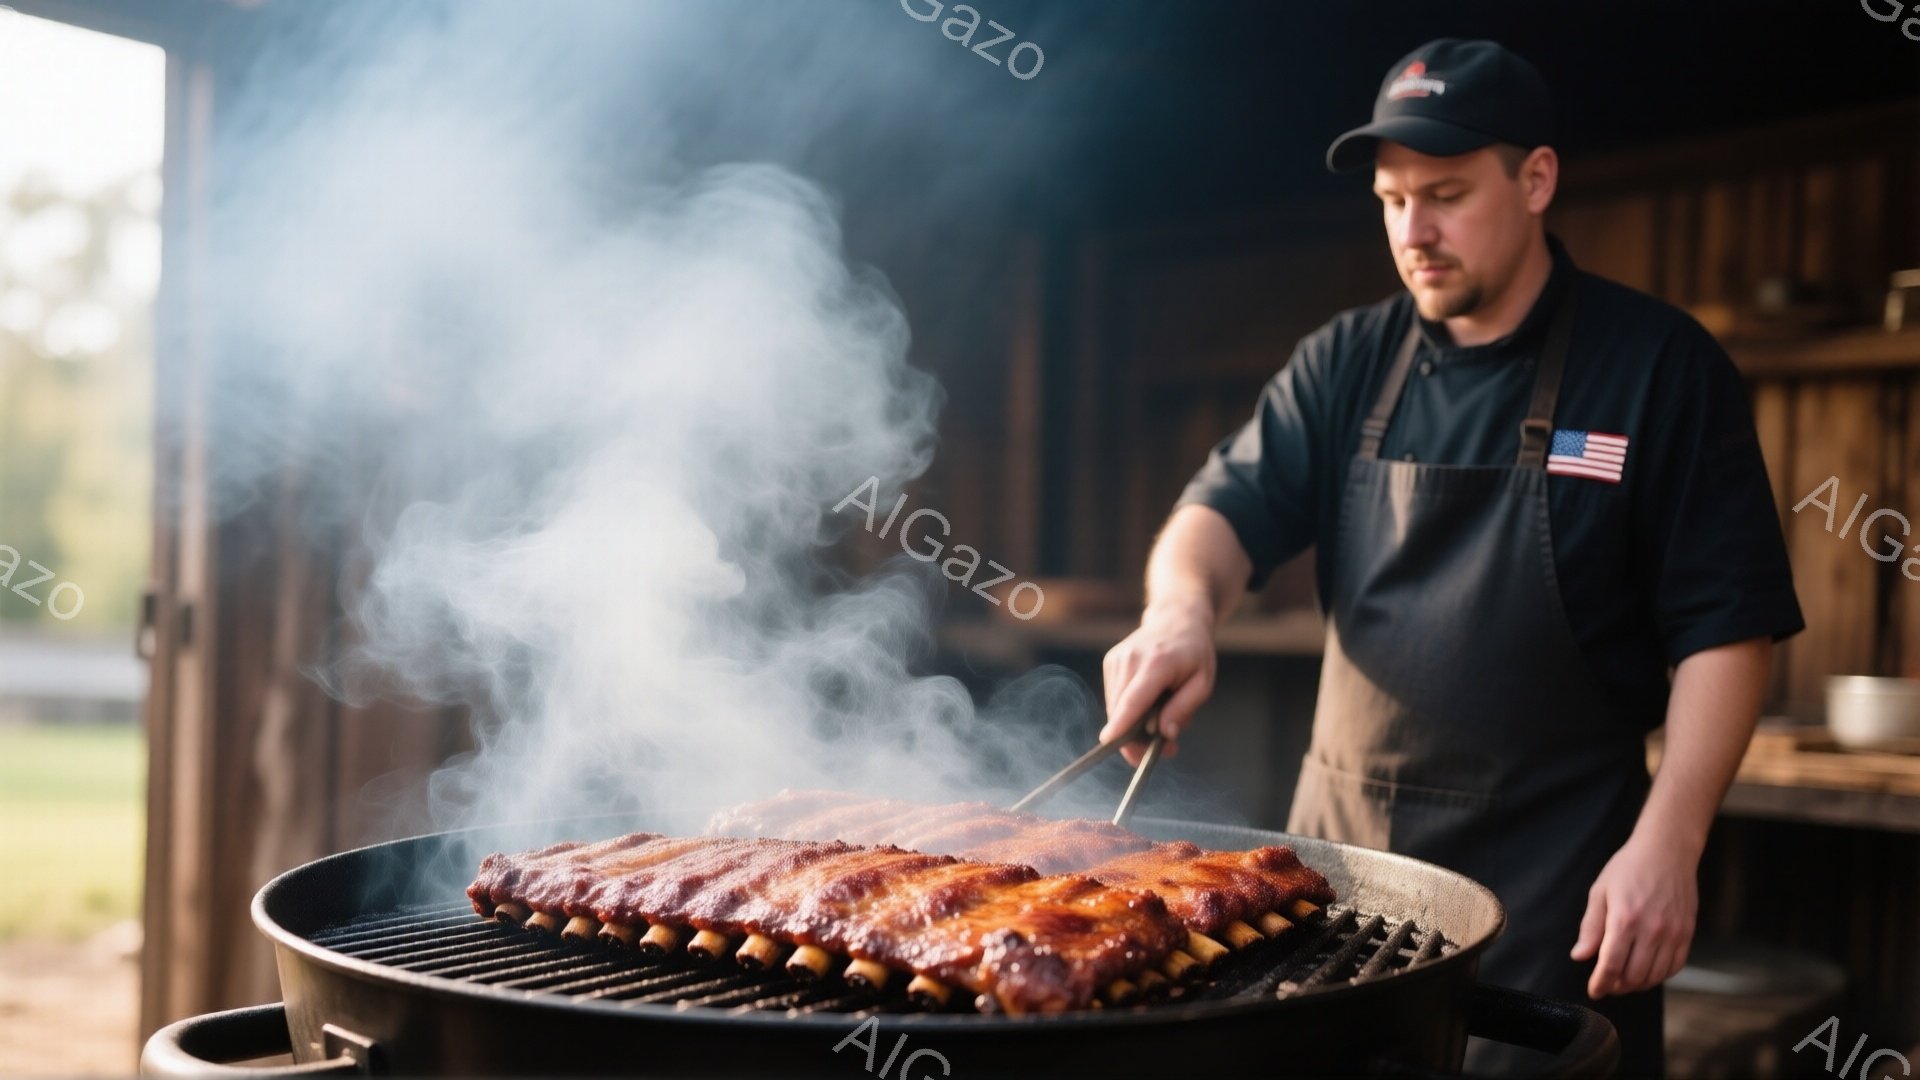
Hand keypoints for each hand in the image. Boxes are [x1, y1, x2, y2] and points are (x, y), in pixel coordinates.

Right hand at [1099, 599, 1217, 765]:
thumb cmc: (1194, 653)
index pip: (1134, 699)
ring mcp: (1117, 659)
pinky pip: (1114, 699)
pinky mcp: (1110, 662)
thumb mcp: (1202, 683)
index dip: (1121, 723)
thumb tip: (1164, 734)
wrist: (1176, 619)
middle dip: (1137, 738)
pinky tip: (1150, 702)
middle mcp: (1131, 659)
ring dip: (1134, 724)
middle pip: (1121, 710)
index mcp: (1157, 663)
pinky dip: (1129, 709)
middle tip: (1167, 748)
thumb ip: (1182, 709)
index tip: (1108, 742)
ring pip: (1115, 708)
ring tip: (1163, 719)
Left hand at [1570, 830, 1699, 997]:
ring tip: (1625, 980)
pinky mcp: (1687, 933)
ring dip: (1638, 984)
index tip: (1594, 991)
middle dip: (1617, 986)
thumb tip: (1580, 956)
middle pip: (1634, 976)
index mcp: (1624, 919)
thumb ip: (1591, 927)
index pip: (1611, 965)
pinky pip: (1674, 967)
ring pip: (1655, 976)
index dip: (1601, 983)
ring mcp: (1673, 933)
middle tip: (1608, 984)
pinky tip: (1647, 971)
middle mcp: (1651, 929)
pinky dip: (1659, 976)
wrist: (1667, 851)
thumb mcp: (1600, 891)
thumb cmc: (1629, 868)